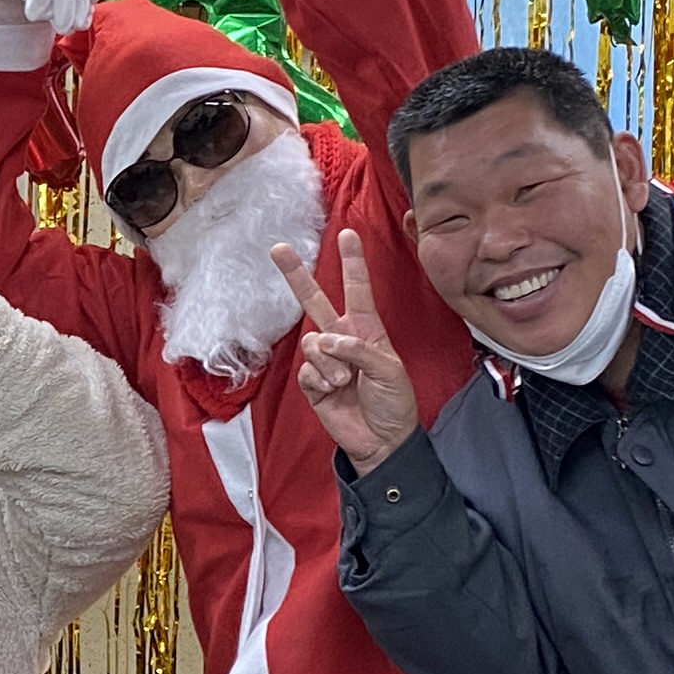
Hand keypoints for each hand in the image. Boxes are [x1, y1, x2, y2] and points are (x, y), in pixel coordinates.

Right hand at [275, 231, 420, 468]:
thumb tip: (328, 339)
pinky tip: (333, 391)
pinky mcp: (313, 382)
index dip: (352, 262)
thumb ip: (360, 349)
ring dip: (329, 362)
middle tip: (279, 248)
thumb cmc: (395, 402)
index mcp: (367, 330)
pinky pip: (307, 370)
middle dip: (297, 275)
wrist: (382, 441)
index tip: (348, 233)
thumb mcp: (390, 370)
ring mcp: (325, 360)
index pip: (358, 289)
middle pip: (315, 301)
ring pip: (312, 342)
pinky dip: (320, 380)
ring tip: (345, 381)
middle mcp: (342, 339)